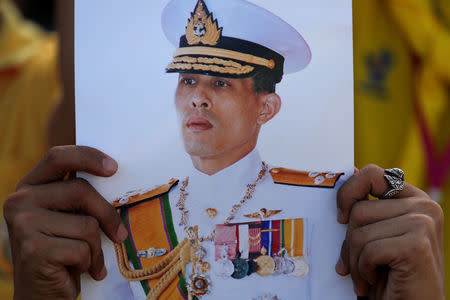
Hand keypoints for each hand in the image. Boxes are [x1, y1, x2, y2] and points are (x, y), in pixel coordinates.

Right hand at [3, 146, 127, 299]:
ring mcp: (23, 224)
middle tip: (120, 234)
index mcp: (30, 186)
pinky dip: (90, 263)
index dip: (88, 157)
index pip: (59, 157)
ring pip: (86, 224)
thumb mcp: (69, 217)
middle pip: (81, 190)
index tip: (114, 167)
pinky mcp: (33, 249)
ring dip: (96, 247)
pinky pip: (82, 248)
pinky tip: (78, 270)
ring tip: (87, 259)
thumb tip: (117, 177)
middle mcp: (20, 200)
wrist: (41, 294)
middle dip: (108, 215)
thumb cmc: (63, 251)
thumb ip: (81, 197)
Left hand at [335, 165, 444, 299]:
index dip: (347, 192)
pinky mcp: (417, 244)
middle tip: (358, 264)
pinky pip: (368, 249)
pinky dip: (363, 271)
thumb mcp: (375, 233)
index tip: (341, 218)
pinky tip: (375, 281)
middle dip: (350, 242)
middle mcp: (424, 206)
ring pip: (359, 230)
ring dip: (355, 261)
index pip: (371, 173)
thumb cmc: (388, 273)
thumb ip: (367, 206)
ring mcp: (423, 223)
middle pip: (358, 209)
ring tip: (368, 275)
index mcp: (413, 198)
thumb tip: (349, 171)